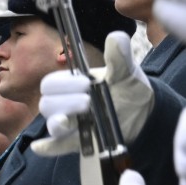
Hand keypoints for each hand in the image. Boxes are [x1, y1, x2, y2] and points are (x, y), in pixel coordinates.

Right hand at [33, 32, 153, 156]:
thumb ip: (119, 56)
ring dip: (58, 123)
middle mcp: (68, 104)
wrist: (145, 112)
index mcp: (73, 84)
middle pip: (46, 104)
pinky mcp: (81, 142)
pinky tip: (40, 147)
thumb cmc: (130, 87)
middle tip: (88, 102)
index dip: (63, 84)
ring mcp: (73, 124)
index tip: (87, 83)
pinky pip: (58, 147)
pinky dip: (48, 148)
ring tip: (71, 121)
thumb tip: (116, 37)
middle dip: (64, 102)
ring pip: (52, 125)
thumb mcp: (126, 71)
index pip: (51, 83)